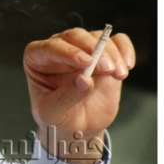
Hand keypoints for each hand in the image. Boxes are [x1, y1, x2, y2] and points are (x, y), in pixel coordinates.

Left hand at [23, 27, 135, 163]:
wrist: (77, 127)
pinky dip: (125, 49)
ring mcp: (82, 49)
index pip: (50, 48)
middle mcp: (58, 49)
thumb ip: (66, 97)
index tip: (86, 62)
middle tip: (106, 69)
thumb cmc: (58, 117)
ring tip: (118, 75)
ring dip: (111, 54)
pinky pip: (116, 41)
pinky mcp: (103, 54)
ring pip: (97, 38)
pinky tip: (127, 65)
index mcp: (37, 59)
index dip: (67, 52)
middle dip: (93, 51)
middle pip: (75, 36)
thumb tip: (85, 79)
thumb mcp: (53, 113)